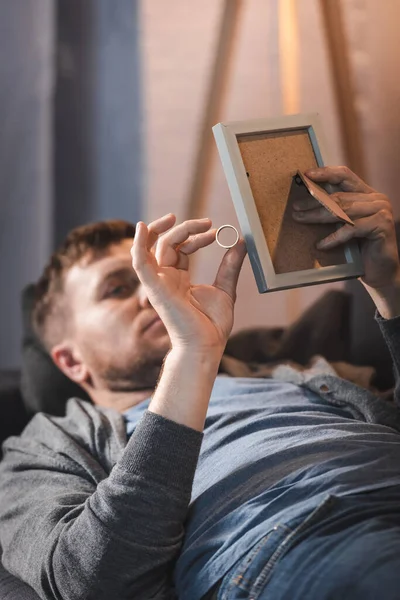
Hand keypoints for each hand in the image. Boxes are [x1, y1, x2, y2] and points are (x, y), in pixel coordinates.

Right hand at [131, 213, 246, 353]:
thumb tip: (240, 242)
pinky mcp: (155, 289)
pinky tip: (143, 227)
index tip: (216, 233)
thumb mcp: (225, 289)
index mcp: (178, 279)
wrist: (206, 346)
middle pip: (167, 243)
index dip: (197, 237)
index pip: (181, 248)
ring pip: (154, 248)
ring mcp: (158, 283)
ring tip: (176, 217)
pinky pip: (140, 263)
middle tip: (206, 221)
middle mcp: (166, 279)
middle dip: (184, 228)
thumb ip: (230, 266)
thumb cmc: (212, 325)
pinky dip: (139, 244)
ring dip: (163, 230)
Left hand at [292, 166, 399, 292]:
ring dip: (318, 216)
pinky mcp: (381, 226)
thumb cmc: (360, 247)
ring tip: (301, 219)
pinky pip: (351, 229)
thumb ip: (336, 210)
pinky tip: (320, 245)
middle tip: (296, 208)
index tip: (306, 175)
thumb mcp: (346, 224)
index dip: (325, 173)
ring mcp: (381, 211)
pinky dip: (333, 238)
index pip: (345, 175)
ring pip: (343, 211)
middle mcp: (376, 199)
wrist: (381, 269)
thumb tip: (306, 202)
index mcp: (367, 194)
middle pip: (339, 196)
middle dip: (314, 201)